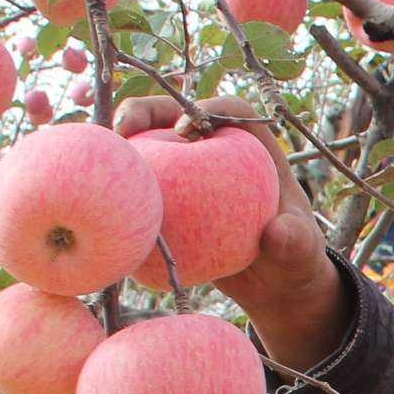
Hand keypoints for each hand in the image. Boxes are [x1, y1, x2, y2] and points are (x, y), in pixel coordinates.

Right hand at [111, 94, 343, 373]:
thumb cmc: (293, 258)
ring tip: (95, 156)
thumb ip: (295, 242)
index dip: (203, 109)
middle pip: (174, 115)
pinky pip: (137, 184)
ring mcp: (185, 172)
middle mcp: (213, 149)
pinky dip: (116, 185)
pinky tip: (92, 194)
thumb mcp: (300, 253)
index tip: (188, 129)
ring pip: (147, 145)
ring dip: (118, 144)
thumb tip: (276, 234)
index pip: (227, 112)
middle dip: (144, 111)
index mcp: (253, 147)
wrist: (273, 285)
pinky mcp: (166, 196)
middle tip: (121, 127)